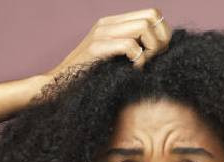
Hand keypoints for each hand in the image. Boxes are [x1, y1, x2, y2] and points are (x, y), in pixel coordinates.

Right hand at [42, 8, 170, 80]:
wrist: (59, 86)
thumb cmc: (90, 79)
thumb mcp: (116, 59)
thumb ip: (134, 48)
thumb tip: (162, 48)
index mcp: (113, 23)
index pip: (151, 14)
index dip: (163, 32)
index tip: (159, 53)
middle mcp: (107, 24)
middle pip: (151, 16)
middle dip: (161, 39)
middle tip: (155, 59)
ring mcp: (101, 34)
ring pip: (143, 27)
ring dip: (152, 49)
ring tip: (143, 65)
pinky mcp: (96, 48)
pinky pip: (130, 45)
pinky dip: (139, 60)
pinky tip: (134, 71)